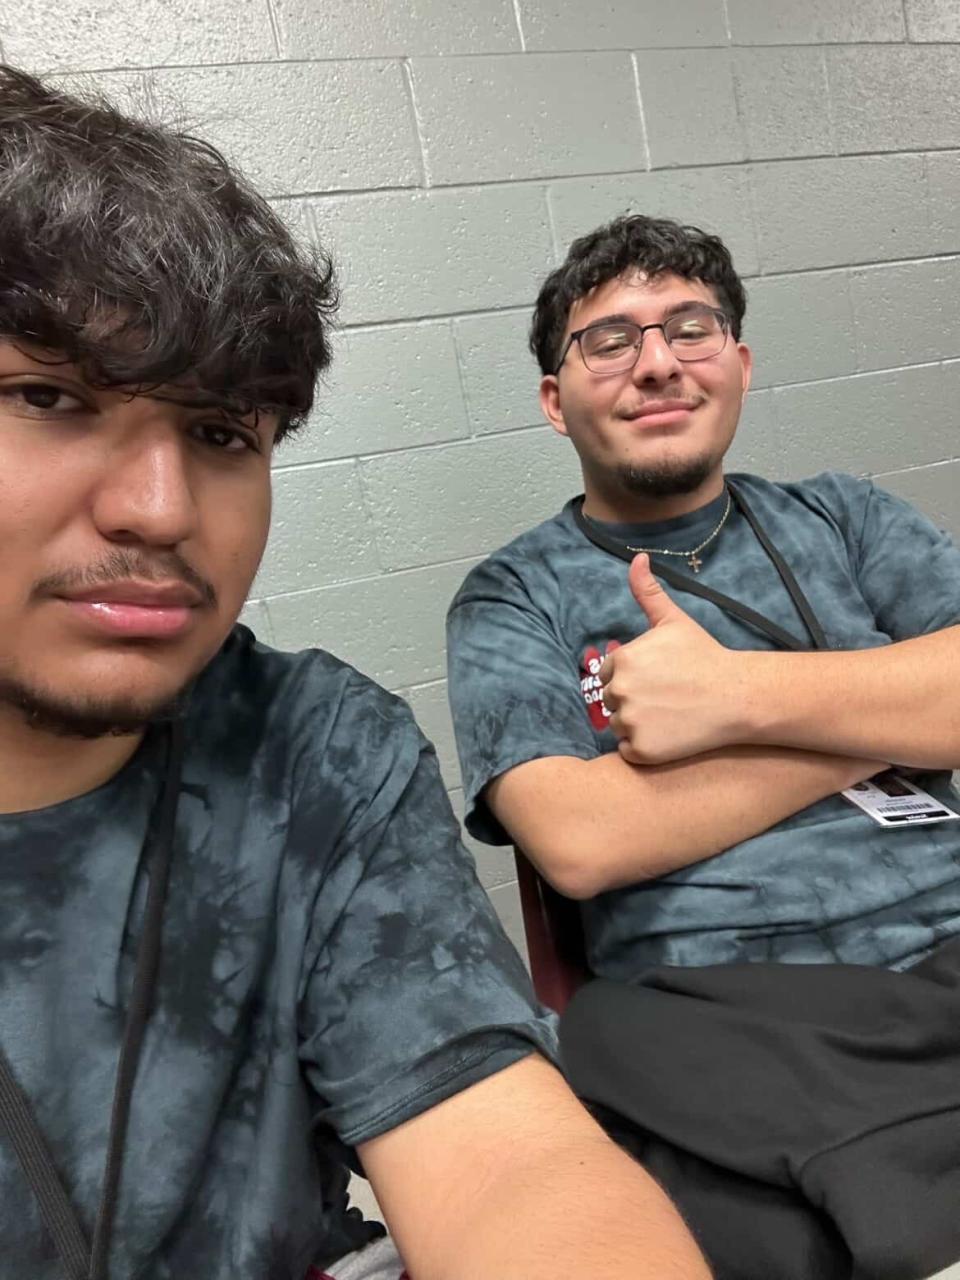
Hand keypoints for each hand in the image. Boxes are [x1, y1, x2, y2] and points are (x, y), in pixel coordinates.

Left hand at [600, 554, 751, 763]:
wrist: (737, 696)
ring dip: (637, 724)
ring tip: (670, 714)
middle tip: (668, 696)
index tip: (660, 677)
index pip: (610, 673)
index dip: (633, 676)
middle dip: (634, 699)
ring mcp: (630, 722)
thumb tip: (636, 558)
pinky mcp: (641, 750)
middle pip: (611, 700)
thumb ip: (648, 592)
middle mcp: (620, 691)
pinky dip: (643, 747)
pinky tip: (669, 733)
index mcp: (622, 660)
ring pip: (618, 726)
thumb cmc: (705, 656)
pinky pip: (628, 750)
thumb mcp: (674, 621)